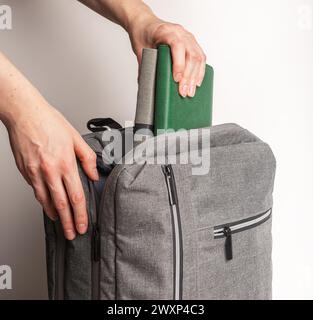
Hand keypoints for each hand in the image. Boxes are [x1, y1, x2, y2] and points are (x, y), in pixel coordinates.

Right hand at [6, 101, 97, 239]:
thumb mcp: (76, 138)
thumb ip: (87, 158)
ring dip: (54, 215)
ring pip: (45, 201)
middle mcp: (49, 171)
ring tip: (60, 224)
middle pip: (61, 205)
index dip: (80, 215)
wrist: (25, 114)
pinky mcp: (25, 172)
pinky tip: (48, 205)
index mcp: (65, 163)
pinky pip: (36, 191)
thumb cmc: (49, 122)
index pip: (76, 197)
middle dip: (67, 223)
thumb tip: (93, 175)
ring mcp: (35, 173)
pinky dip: (43, 201)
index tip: (82, 226)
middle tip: (71, 234)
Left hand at [128, 15, 206, 97]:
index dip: (179, 63)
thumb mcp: (139, 50)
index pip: (178, 46)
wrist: (144, 23)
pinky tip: (196, 83)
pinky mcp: (191, 43)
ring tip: (190, 92)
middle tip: (184, 92)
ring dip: (195, 77)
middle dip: (188, 76)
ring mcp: (188, 37)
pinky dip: (199, 71)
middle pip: (191, 54)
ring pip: (198, 57)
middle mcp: (180, 32)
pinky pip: (200, 57)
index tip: (176, 79)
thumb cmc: (142, 34)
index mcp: (166, 31)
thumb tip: (146, 86)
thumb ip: (143, 66)